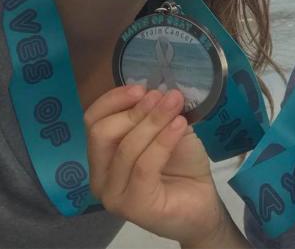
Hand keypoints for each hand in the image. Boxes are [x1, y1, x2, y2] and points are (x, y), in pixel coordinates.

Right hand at [85, 85, 230, 246]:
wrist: (202, 203)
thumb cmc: (181, 166)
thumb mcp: (166, 130)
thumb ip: (154, 113)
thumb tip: (155, 88)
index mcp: (102, 157)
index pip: (92, 121)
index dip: (113, 99)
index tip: (141, 87)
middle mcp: (100, 177)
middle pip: (101, 133)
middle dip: (134, 110)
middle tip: (162, 97)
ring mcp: (113, 195)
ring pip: (125, 148)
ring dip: (153, 121)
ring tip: (176, 105)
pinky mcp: (133, 206)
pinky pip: (144, 165)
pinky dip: (162, 140)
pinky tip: (180, 125)